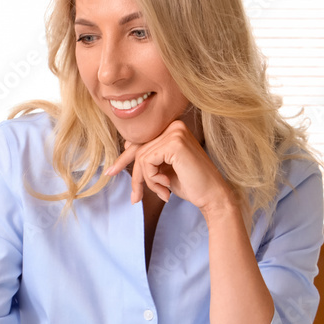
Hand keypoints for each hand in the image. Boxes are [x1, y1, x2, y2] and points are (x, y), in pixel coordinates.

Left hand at [104, 120, 233, 215]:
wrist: (212, 196)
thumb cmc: (190, 184)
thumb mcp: (163, 168)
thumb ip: (148, 157)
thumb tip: (125, 146)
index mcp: (172, 128)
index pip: (140, 141)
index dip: (125, 158)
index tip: (111, 172)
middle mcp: (174, 125)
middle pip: (138, 150)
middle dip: (136, 176)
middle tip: (135, 198)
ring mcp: (175, 132)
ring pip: (141, 158)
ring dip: (148, 181)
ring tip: (162, 192)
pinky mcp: (174, 144)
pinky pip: (147, 162)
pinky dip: (152, 180)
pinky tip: (166, 187)